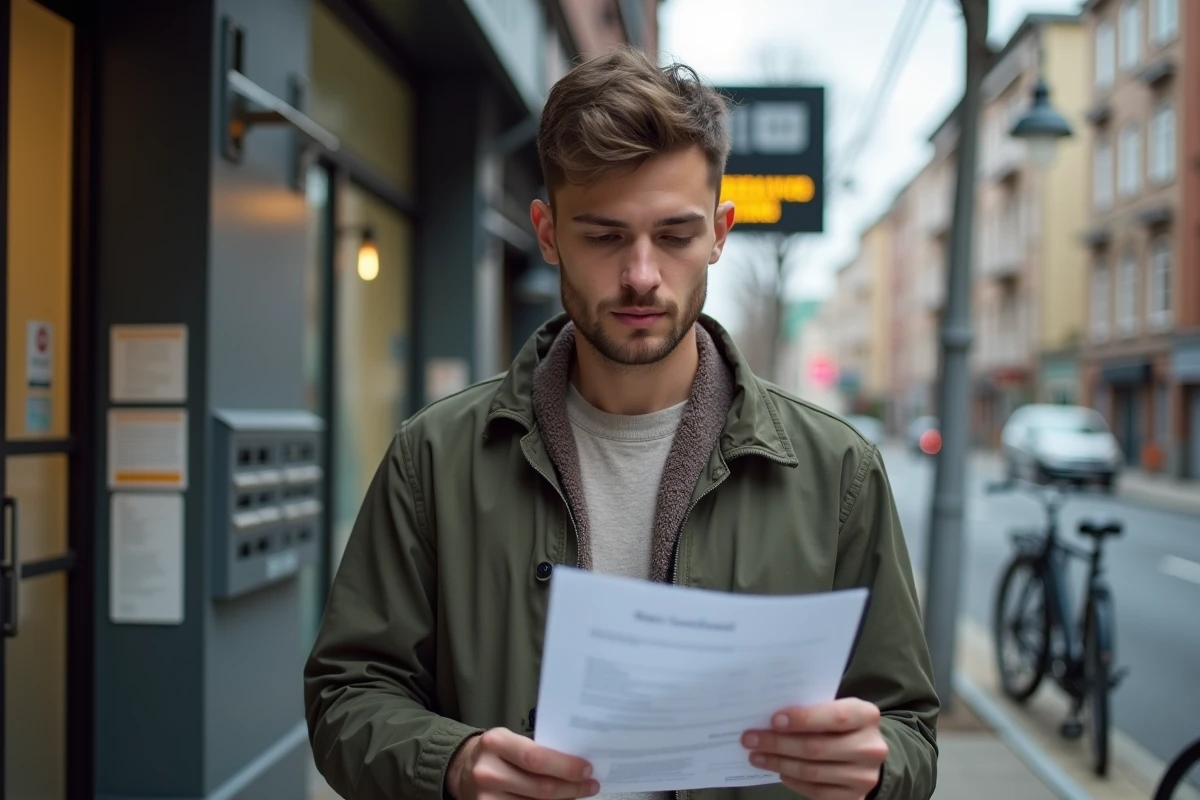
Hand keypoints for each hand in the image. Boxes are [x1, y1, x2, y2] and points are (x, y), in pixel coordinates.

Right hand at [447, 727, 599, 799]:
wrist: (462, 768)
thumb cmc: (497, 752)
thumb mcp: (511, 740)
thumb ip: (537, 751)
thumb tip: (577, 764)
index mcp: (496, 743)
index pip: (536, 758)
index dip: (565, 767)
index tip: (587, 769)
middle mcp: (488, 772)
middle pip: (540, 787)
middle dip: (572, 788)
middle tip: (591, 785)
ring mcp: (486, 798)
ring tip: (577, 794)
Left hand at [741, 699, 887, 799]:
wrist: (868, 753)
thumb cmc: (842, 724)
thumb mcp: (836, 708)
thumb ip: (812, 709)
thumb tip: (768, 719)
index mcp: (866, 716)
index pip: (835, 717)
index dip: (803, 719)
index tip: (773, 720)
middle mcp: (870, 748)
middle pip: (817, 748)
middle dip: (778, 744)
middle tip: (750, 739)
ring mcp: (864, 776)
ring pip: (812, 772)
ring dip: (779, 764)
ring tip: (757, 756)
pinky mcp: (855, 797)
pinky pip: (817, 791)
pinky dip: (794, 781)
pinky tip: (779, 772)